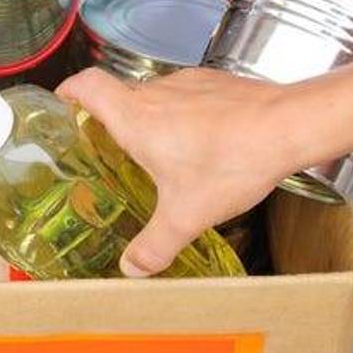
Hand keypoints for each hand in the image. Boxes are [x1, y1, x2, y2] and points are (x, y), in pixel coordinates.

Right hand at [57, 68, 302, 277]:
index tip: (62, 104)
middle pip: (119, 95)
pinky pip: (189, 98)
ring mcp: (189, 85)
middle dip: (109, 120)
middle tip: (107, 148)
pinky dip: (185, 118)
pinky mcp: (217, 85)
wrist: (290, 127)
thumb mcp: (186, 215)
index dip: (69, 91)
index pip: (87, 85)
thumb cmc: (234, 159)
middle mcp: (158, 93)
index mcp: (136, 117)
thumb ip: (155, 244)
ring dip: (152, 120)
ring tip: (160, 154)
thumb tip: (133, 267)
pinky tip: (202, 146)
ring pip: (156, 97)